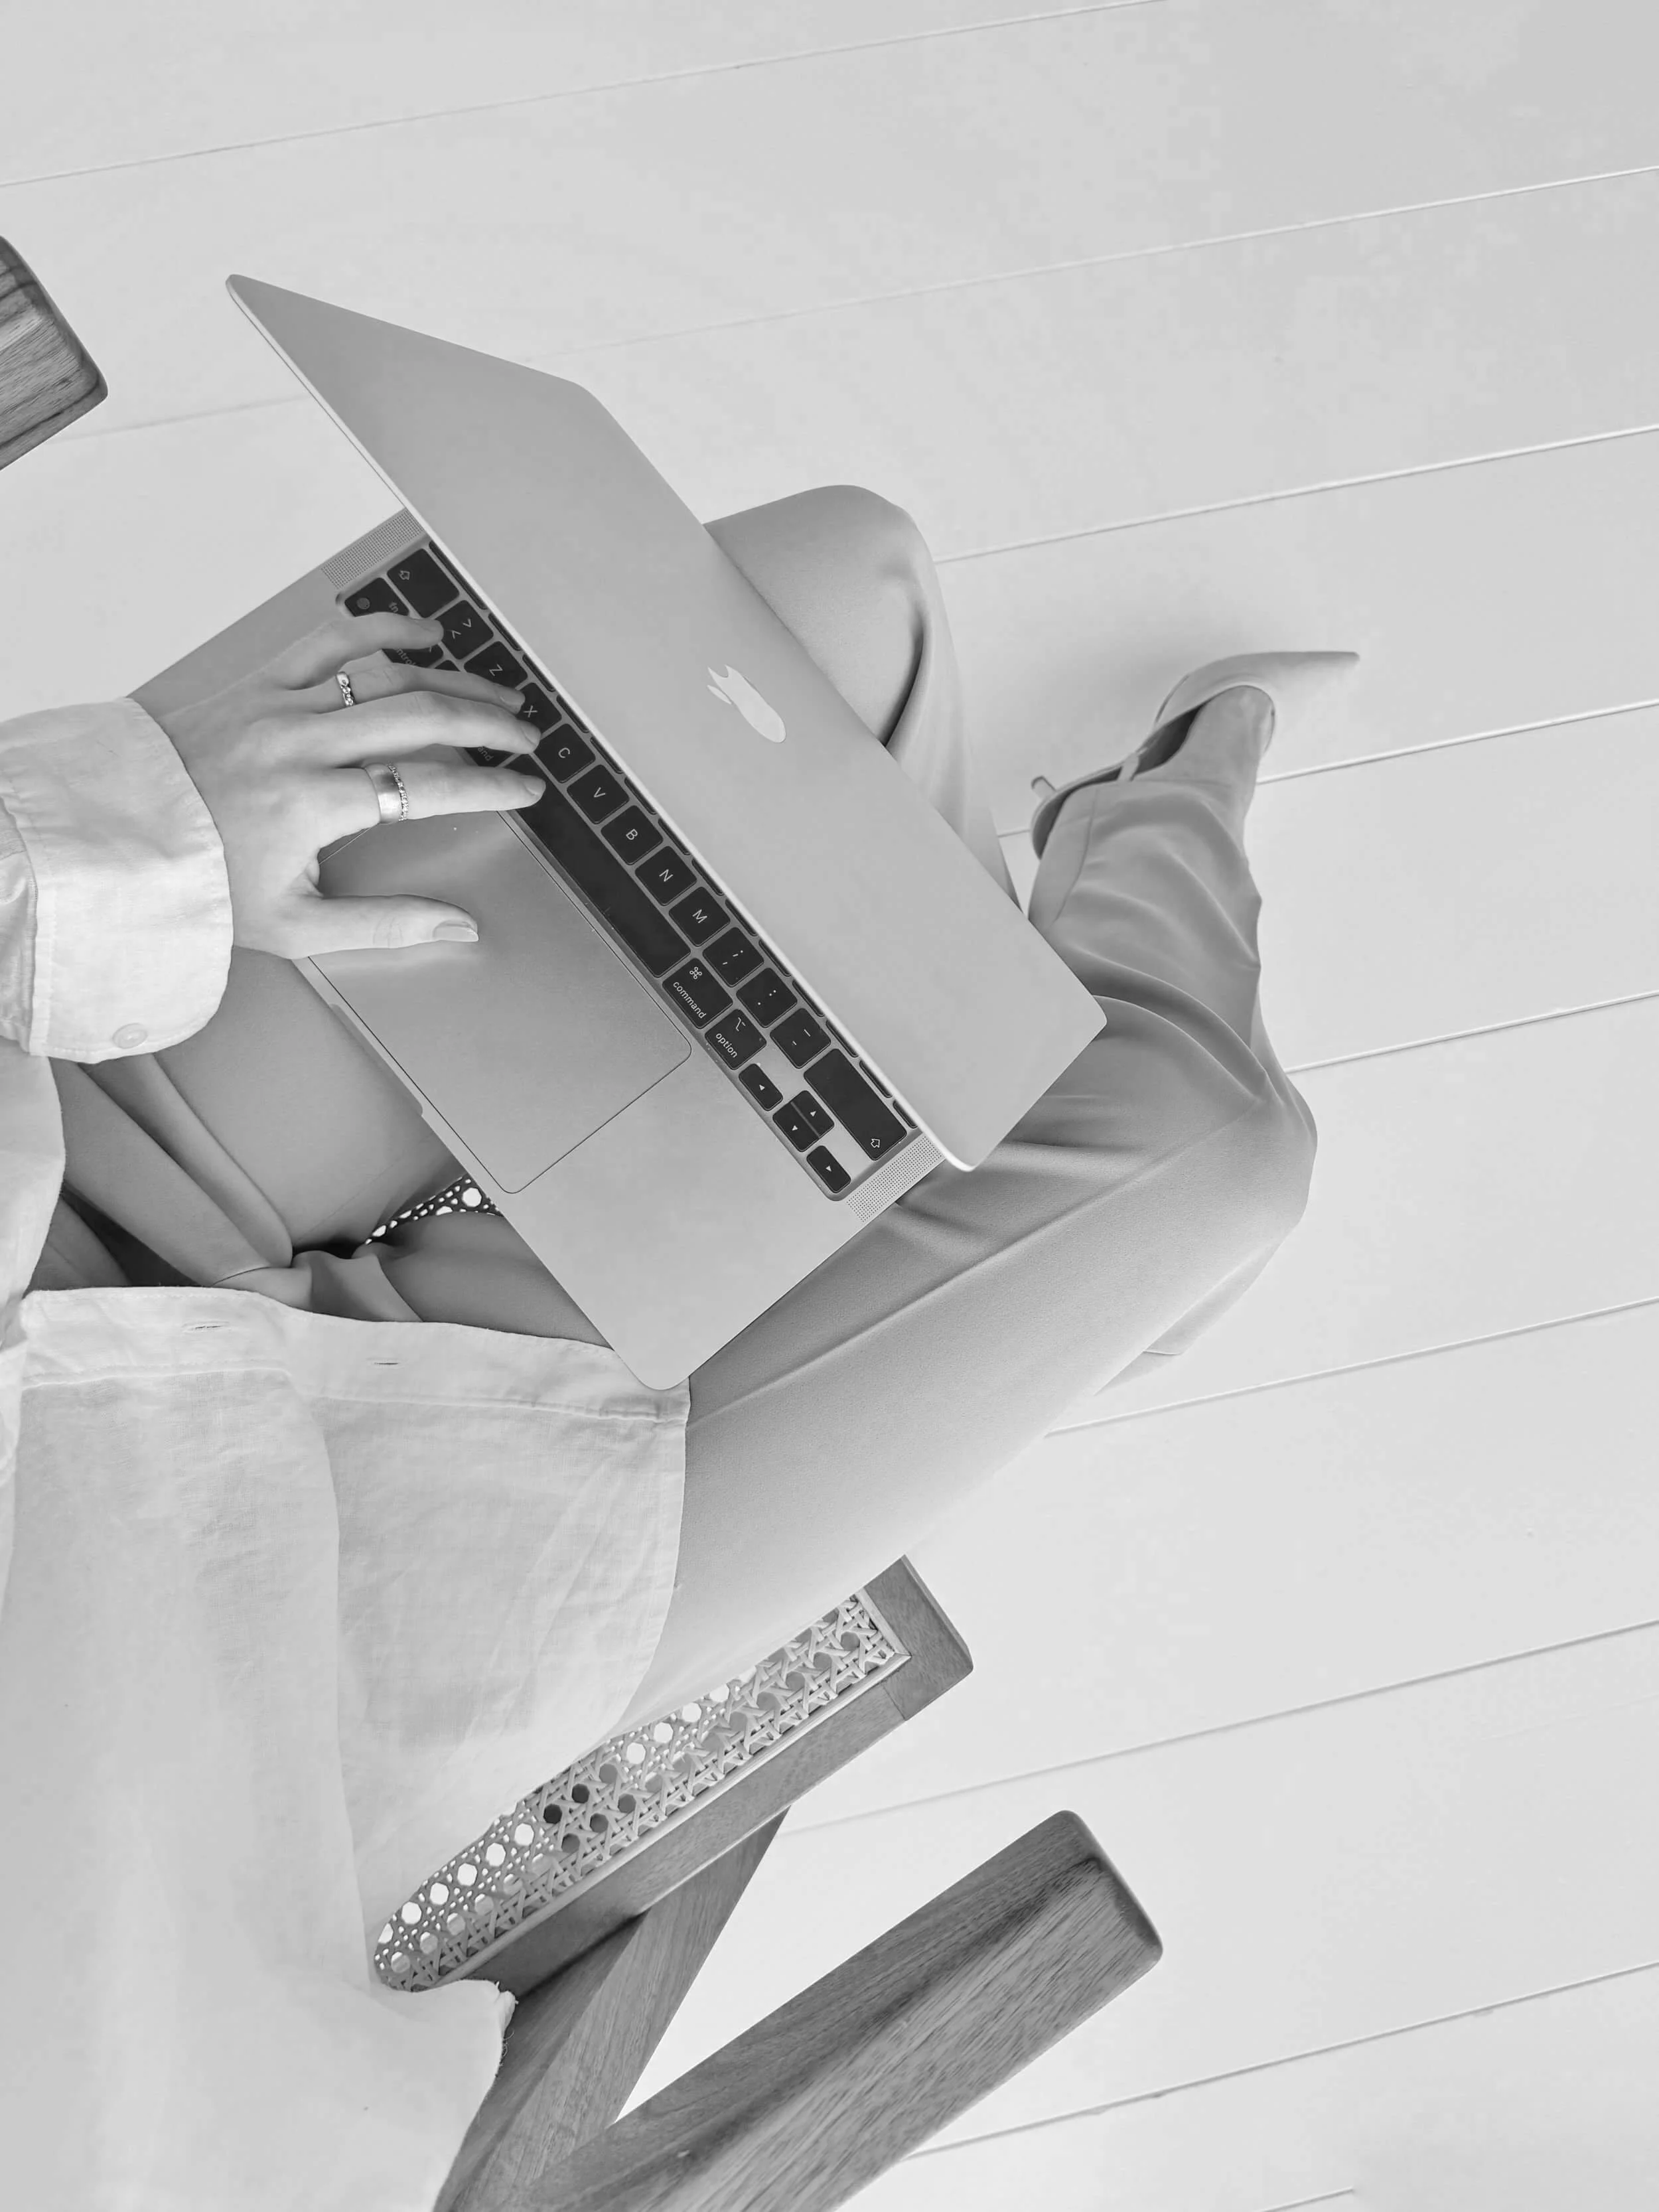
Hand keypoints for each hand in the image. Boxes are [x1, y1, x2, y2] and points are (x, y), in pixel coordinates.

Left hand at [148, 608, 546, 957]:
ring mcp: (279, 704)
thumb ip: (385, 926)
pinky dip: (382, 629)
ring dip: (452, 680)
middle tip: (527, 738)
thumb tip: (459, 928)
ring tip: (495, 695)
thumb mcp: (296, 925)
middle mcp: (301, 744)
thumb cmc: (205, 885)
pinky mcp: (258, 682)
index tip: (527, 790)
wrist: (120, 840)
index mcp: (312, 805)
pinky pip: (330, 640)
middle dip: (488, 725)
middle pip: (420, 717)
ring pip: (386, 673)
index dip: (489, 788)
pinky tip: (425, 635)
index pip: (426, 786)